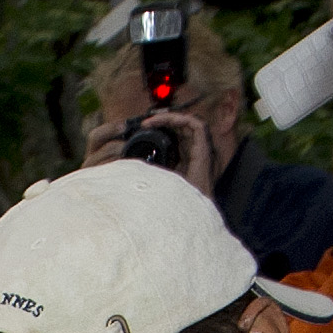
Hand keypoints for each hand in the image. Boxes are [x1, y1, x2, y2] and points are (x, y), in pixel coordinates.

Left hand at [79, 107, 217, 198]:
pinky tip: (162, 122)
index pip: (176, 134)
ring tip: (149, 121)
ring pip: (189, 122)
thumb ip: (148, 166)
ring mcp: (201, 151)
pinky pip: (196, 125)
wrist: (186, 214)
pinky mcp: (204, 151)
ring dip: (169, 117)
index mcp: (185, 158)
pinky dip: (179, 119)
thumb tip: (128, 156)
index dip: (161, 126)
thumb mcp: (154, 178)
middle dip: (163, 119)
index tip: (142, 128)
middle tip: (144, 121)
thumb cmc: (170, 202)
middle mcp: (195, 153)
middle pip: (182, 126)